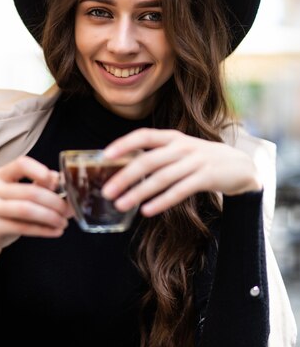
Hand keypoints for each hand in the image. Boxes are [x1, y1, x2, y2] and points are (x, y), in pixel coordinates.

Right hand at [0, 156, 71, 271]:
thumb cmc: (4, 216)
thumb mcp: (19, 198)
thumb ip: (38, 187)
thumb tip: (61, 180)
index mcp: (0, 175)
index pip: (22, 164)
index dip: (41, 171)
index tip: (57, 183)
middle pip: (30, 191)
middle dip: (55, 202)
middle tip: (69, 210)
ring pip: (27, 209)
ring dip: (51, 217)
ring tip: (63, 223)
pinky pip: (23, 227)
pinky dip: (43, 230)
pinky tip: (55, 231)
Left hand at [102, 128, 262, 216]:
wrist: (240, 165)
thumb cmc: (201, 159)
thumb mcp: (180, 150)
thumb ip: (157, 155)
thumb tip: (124, 168)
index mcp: (172, 137)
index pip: (144, 135)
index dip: (124, 144)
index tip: (105, 156)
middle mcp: (182, 146)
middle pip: (148, 161)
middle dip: (124, 176)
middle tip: (106, 191)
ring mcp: (195, 161)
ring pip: (161, 178)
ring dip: (139, 193)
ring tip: (121, 205)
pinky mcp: (206, 178)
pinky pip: (179, 191)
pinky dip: (162, 201)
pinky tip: (147, 210)